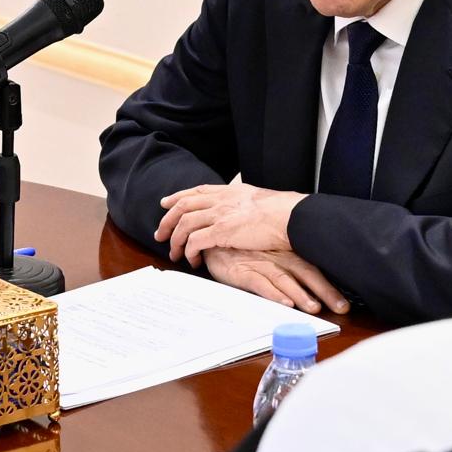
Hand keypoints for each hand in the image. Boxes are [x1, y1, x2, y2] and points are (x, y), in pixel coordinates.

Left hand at [156, 178, 302, 262]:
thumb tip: (243, 203)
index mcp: (229, 191)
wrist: (291, 217)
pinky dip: (190, 251)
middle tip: (160, 234)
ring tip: (174, 254)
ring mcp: (219, 215)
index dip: (178, 197)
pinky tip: (193, 260)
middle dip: (167, 221)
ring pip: (185, 224)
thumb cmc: (282, 212)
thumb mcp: (258, 198)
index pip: (196, 191)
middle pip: (183, 207)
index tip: (166, 203)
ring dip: (176, 240)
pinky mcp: (221, 232)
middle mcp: (220, 200)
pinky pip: (195, 241)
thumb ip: (245, 200)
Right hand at [206, 245, 347, 317]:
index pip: (313, 268)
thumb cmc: (244, 248)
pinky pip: (260, 284)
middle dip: (325, 292)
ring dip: (301, 295)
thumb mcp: (270, 252)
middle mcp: (278, 258)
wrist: (214, 238)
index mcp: (287, 253)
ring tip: (314, 308)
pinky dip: (274, 294)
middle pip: (306, 274)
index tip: (345, 303)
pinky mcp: (243, 272)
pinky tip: (284, 303)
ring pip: (285, 280)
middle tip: (341, 307)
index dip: (330, 285)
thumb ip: (289, 266)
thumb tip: (312, 286)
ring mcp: (261, 264)